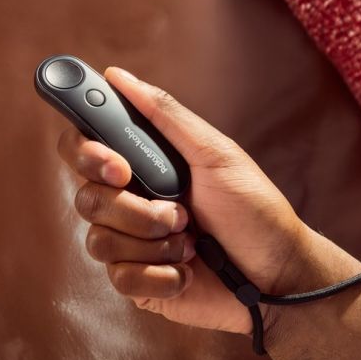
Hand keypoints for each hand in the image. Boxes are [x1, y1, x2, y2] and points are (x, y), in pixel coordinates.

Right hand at [57, 67, 348, 333]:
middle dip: (134, 208)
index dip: (85, 152)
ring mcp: (130, 244)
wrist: (278, 274)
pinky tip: (188, 272)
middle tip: (176, 211)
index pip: (82, 148)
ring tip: (192, 241)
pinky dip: (159, 274)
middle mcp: (130, 201)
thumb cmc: (254, 209)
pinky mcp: (138, 283)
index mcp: (142, 165)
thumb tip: (118, 76)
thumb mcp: (215, 154)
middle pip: (86, 197)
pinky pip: (119, 278)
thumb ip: (165, 115)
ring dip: (153, 242)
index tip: (118, 165)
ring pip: (99, 240)